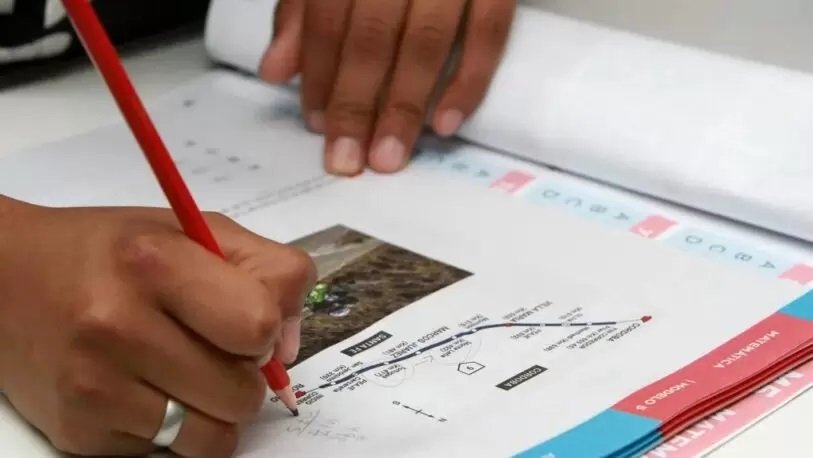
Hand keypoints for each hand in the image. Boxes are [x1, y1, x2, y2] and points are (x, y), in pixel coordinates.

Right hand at [0, 198, 314, 456]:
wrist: (7, 280)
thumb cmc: (112, 252)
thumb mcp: (195, 231)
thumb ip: (267, 271)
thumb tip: (289, 347)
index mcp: (155, 262)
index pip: (257, 325)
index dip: (265, 330)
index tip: (246, 323)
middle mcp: (118, 326)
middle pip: (243, 394)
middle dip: (243, 376)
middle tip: (213, 349)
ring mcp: (94, 386)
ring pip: (213, 438)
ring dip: (213, 410)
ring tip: (184, 372)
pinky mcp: (79, 433)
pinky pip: (168, 454)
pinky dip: (171, 428)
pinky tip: (144, 388)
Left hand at [260, 0, 515, 174]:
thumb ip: (304, 6)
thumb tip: (277, 69)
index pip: (328, 16)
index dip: (319, 72)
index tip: (316, 124)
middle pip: (373, 35)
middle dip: (357, 103)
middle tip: (348, 159)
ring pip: (427, 41)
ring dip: (405, 105)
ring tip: (390, 156)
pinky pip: (491, 31)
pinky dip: (470, 80)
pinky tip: (445, 123)